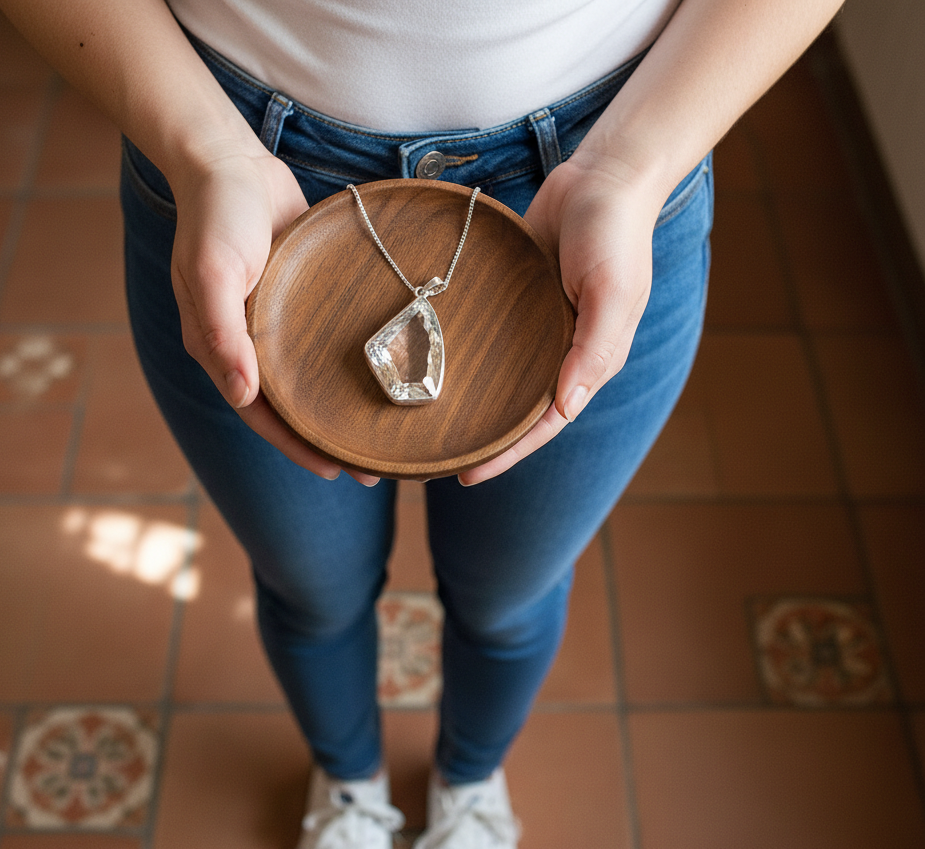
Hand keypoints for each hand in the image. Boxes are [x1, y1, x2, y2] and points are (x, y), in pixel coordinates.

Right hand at [169, 150, 379, 484]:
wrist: (230, 160)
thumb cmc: (216, 216)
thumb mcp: (213, 271)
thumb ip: (223, 332)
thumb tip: (241, 394)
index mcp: (221, 348)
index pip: (260, 413)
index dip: (295, 445)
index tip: (334, 469)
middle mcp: (248, 345)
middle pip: (289, 406)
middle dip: (326, 438)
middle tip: (372, 468)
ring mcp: (274, 323)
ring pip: (309, 379)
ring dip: (339, 407)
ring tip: (382, 432)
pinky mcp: (298, 299)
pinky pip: (321, 343)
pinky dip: (346, 364)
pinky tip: (379, 375)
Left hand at [458, 158, 662, 484]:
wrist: (601, 176)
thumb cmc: (614, 234)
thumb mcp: (611, 293)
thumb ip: (593, 351)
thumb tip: (567, 409)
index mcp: (588, 361)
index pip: (545, 423)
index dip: (509, 453)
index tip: (469, 474)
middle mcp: (561, 351)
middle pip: (519, 409)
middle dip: (486, 439)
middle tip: (439, 462)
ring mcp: (538, 327)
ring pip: (503, 379)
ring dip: (475, 403)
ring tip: (432, 425)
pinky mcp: (518, 300)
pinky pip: (493, 339)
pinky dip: (470, 357)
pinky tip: (434, 366)